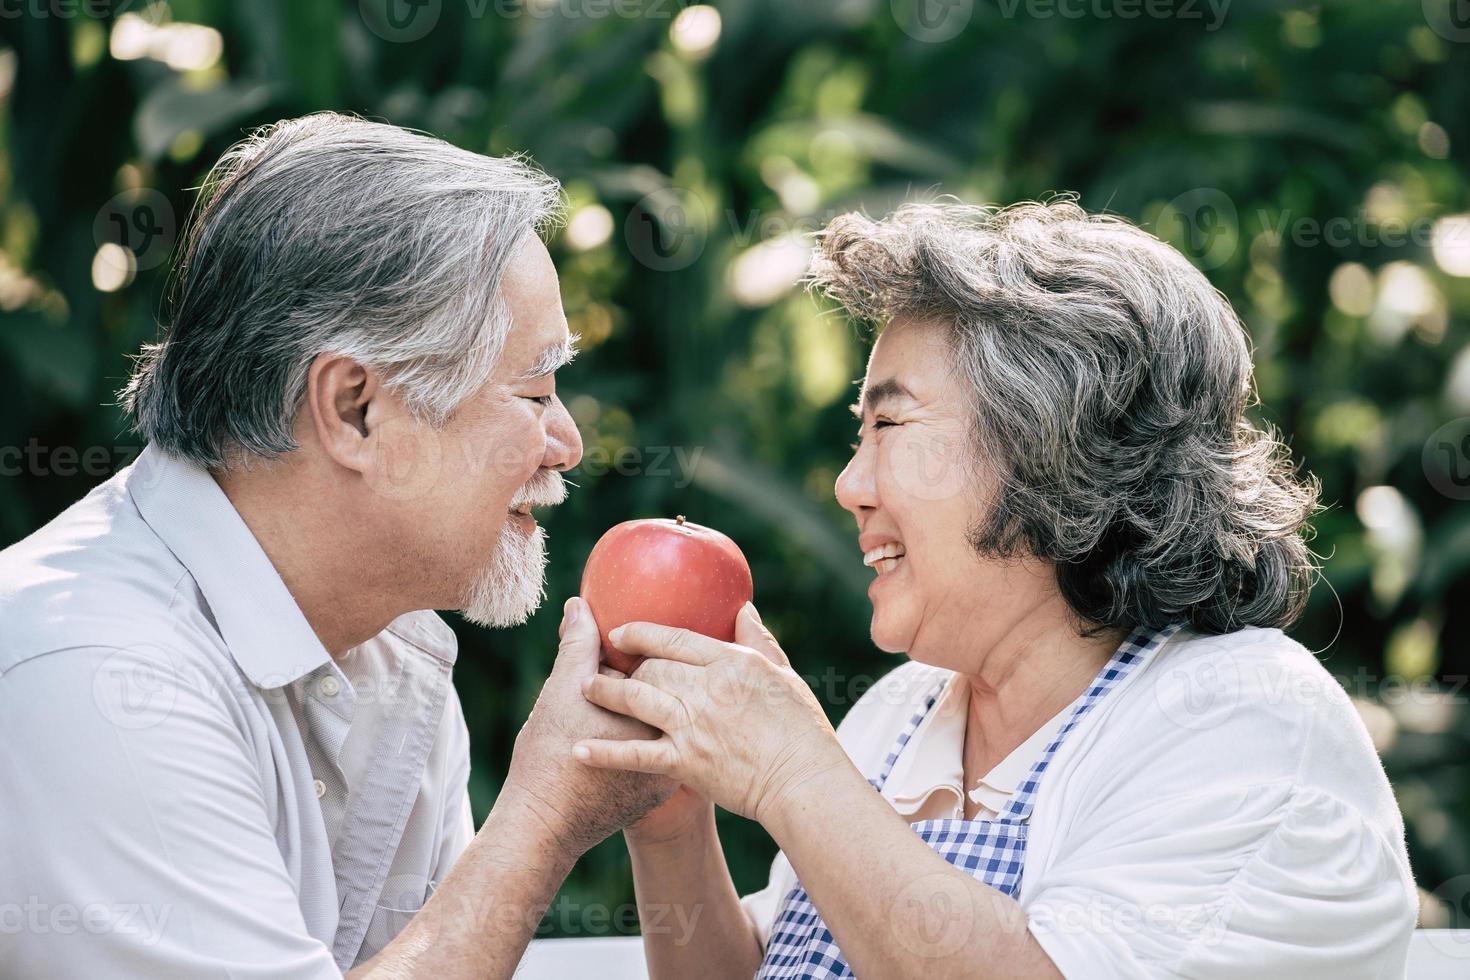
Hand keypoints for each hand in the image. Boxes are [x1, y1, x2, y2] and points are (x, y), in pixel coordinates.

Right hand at [502, 597, 676, 855]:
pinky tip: (630, 725)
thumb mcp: (562, 691)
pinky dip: (652, 735)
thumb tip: (578, 605)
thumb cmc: (550, 757)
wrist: (544, 826)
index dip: (650, 646)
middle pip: (676, 694)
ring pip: (670, 723)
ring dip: (659, 708)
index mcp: (657, 711)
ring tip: (633, 697)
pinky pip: (664, 750)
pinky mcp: (659, 788)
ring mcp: (669, 769)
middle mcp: (673, 740)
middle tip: (639, 661)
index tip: (635, 638)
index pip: (668, 664)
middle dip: (662, 676)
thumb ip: (577, 645)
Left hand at [571, 603, 848, 826]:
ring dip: (607, 693)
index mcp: (733, 664)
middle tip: (606, 667)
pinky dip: (606, 752)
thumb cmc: (801, 730)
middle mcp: (708, 689)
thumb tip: (742, 607)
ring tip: (585, 689)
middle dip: (626, 666)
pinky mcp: (685, 763)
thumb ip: (758, 641)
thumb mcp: (783, 676)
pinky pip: (636, 754)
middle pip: (653, 667)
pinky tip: (581, 749)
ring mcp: (694, 726)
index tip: (620, 632)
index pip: (677, 639)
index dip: (642, 633)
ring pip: (638, 699)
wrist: (802, 782)